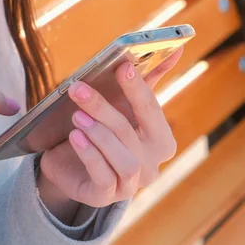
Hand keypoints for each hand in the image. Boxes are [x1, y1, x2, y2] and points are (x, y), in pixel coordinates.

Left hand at [38, 49, 182, 211]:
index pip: (152, 111)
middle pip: (133, 134)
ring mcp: (131, 185)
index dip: (138, 89)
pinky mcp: (106, 197)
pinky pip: (103, 177)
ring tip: (76, 116)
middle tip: (79, 88)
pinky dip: (90, 155)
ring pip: (124, 159)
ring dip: (99, 135)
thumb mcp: (121, 107)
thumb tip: (176, 47)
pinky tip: (76, 138)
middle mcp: (152, 166)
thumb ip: (148, 80)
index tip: (122, 67)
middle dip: (106, 109)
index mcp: (160, 141)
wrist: (68, 167)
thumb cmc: (100, 134)